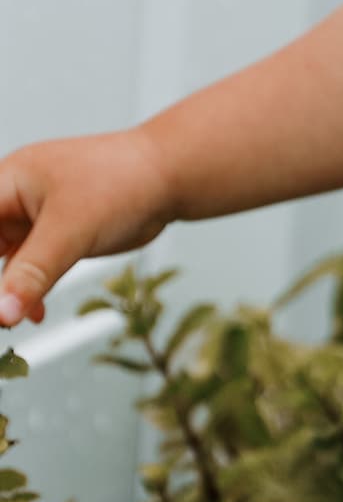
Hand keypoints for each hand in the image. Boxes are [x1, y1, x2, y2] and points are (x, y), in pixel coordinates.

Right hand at [0, 128, 172, 328]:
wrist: (167, 179)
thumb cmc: (121, 183)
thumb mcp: (71, 231)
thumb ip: (33, 273)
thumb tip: (2, 313)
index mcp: (7, 182)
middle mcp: (16, 198)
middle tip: (2, 315)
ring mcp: (36, 218)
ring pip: (9, 261)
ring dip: (8, 291)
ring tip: (11, 322)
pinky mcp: (58, 236)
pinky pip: (34, 267)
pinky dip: (32, 290)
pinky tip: (36, 314)